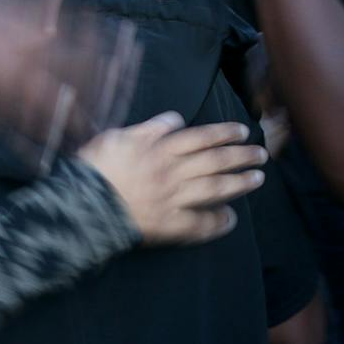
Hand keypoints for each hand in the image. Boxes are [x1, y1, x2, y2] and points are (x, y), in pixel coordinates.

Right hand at [79, 113, 265, 244]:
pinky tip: (231, 219)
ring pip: (214, 189)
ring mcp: (173, 199)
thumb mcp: (117, 136)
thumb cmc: (95, 169)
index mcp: (160, 148)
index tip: (242, 132)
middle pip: (215, 161)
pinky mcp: (169, 225)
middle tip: (261, 155)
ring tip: (257, 179)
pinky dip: (218, 222)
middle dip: (241, 156)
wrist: (82, 205)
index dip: (225, 134)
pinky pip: (200, 224)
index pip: (202, 137)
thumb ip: (149, 127)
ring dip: (239, 184)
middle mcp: (173, 172)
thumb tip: (175, 119)